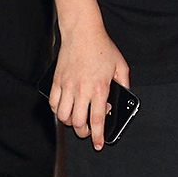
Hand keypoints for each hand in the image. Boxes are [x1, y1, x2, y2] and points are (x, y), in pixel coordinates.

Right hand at [48, 23, 129, 150]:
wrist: (82, 32)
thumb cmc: (101, 47)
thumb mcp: (121, 66)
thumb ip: (124, 83)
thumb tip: (123, 96)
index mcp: (99, 88)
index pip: (97, 120)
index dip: (97, 136)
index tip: (98, 144)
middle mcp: (81, 90)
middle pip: (77, 123)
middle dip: (83, 132)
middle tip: (87, 131)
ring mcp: (67, 86)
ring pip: (63, 116)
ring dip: (69, 123)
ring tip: (76, 119)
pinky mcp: (57, 81)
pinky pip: (53, 103)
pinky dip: (58, 110)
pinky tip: (64, 108)